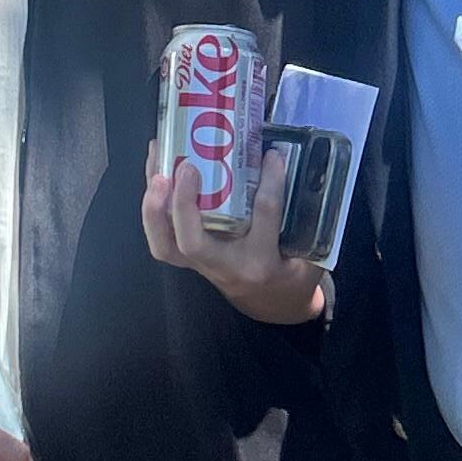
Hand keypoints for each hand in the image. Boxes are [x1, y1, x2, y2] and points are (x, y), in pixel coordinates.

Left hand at [140, 151, 326, 325]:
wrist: (274, 305)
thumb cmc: (292, 273)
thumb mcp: (308, 249)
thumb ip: (302, 212)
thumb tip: (285, 160)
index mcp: (262, 261)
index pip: (263, 217)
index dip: (269, 183)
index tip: (272, 155)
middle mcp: (226, 266)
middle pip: (193, 242)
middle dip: (184, 204)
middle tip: (188, 166)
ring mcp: (202, 266)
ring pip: (166, 246)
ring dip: (154, 208)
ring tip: (157, 169)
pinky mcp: (189, 261)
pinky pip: (162, 240)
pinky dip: (152, 210)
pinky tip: (154, 175)